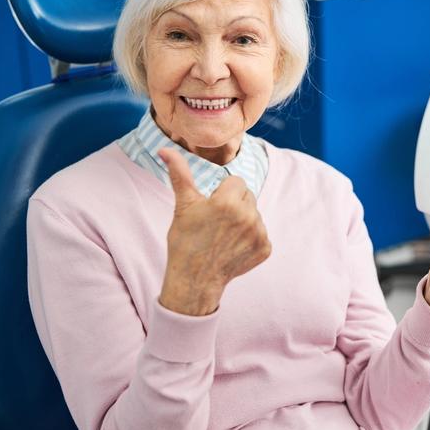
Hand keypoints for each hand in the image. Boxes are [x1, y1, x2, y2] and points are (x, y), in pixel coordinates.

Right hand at [157, 148, 271, 315]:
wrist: (193, 280)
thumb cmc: (185, 241)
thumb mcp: (183, 205)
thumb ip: (180, 174)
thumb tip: (165, 149)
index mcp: (228, 201)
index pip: (236, 182)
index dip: (222, 193)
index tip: (212, 208)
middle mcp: (248, 215)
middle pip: (247, 196)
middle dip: (234, 204)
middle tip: (217, 222)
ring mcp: (259, 233)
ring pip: (254, 214)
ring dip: (243, 220)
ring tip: (224, 235)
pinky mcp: (265, 248)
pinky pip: (261, 233)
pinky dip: (250, 239)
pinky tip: (233, 247)